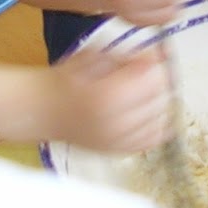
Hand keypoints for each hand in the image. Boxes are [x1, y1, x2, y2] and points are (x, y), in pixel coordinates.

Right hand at [48, 46, 171, 152]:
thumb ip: (128, 55)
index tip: (150, 58)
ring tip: (142, 92)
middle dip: (158, 82)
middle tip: (145, 73)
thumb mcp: (94, 54)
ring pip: (161, 119)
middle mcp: (115, 124)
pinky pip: (153, 139)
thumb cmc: (67, 79)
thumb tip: (159, 55)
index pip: (155, 79)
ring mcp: (119, 142)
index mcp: (107, 96)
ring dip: (158, 103)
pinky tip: (144, 112)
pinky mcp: (121, 152)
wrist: (45, 110)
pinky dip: (155, 123)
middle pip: (160, 99)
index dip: (157, 65)